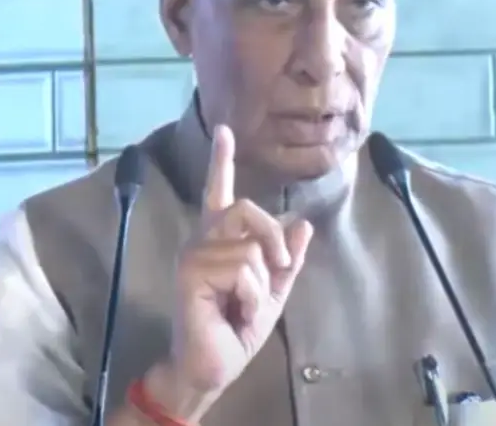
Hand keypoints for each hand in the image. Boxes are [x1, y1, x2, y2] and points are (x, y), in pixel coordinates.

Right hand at [150, 125, 312, 418]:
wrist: (214, 365)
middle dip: (272, 238)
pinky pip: (242, 268)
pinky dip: (251, 295)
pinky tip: (233, 311)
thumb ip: (287, 260)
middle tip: (279, 268)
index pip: (220, 192)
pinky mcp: (190, 271)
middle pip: (246, 209)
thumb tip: (304, 224)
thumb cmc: (236, 329)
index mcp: (219, 240)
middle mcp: (202, 239)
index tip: (224, 130)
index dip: (222, 161)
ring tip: (242, 306)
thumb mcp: (273, 292)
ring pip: (251, 247)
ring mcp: (193, 253)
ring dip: (260, 284)